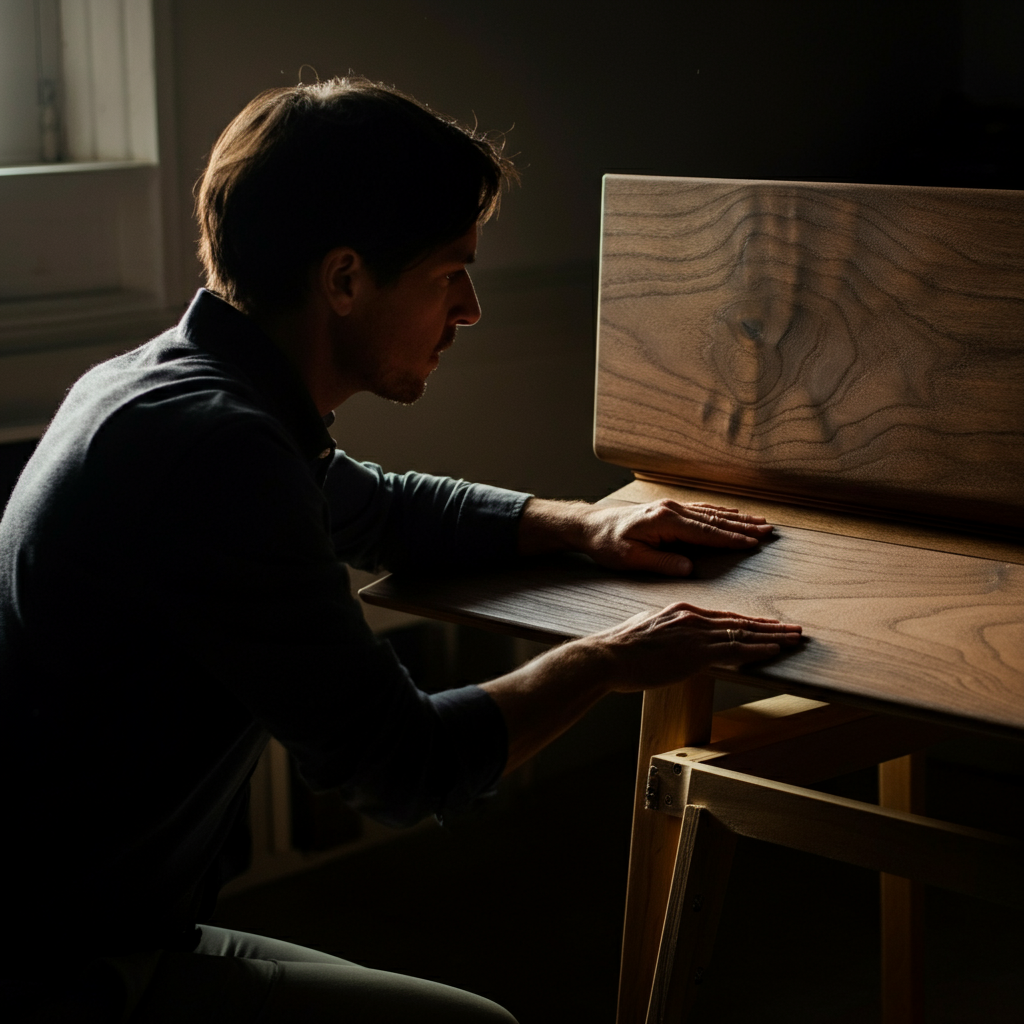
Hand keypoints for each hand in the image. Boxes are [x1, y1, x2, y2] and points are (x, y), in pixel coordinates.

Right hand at [588, 601, 802, 691]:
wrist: (607, 656)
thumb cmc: (619, 649)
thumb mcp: (645, 632)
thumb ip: (664, 634)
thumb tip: (670, 642)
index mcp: (680, 612)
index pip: (722, 616)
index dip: (747, 620)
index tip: (766, 623)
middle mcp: (692, 618)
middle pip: (739, 620)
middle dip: (769, 625)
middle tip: (793, 628)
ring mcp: (696, 635)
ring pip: (743, 633)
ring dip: (773, 636)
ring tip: (795, 638)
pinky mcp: (696, 653)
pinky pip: (735, 649)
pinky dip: (759, 648)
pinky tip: (776, 650)